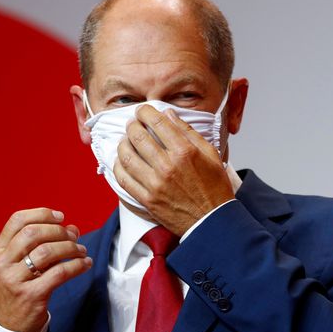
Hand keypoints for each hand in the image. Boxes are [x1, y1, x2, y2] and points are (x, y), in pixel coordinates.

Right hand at [0, 208, 91, 331]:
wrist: (11, 325)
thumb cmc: (19, 288)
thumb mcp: (19, 264)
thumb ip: (41, 244)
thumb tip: (71, 227)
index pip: (17, 221)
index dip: (42, 214)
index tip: (61, 217)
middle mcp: (3, 264)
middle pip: (33, 234)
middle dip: (59, 231)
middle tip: (74, 237)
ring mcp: (15, 280)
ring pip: (48, 251)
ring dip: (71, 248)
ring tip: (81, 251)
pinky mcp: (32, 295)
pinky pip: (59, 273)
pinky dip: (77, 265)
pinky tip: (85, 264)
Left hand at [113, 105, 234, 234]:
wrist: (212, 220)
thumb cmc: (214, 188)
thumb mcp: (210, 154)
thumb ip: (188, 132)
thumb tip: (168, 115)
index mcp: (185, 152)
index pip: (157, 122)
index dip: (145, 112)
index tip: (142, 111)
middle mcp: (168, 166)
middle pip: (138, 136)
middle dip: (132, 125)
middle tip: (133, 124)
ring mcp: (155, 184)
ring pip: (127, 156)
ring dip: (123, 144)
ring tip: (125, 140)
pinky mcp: (147, 200)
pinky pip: (124, 179)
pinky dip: (118, 166)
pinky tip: (121, 161)